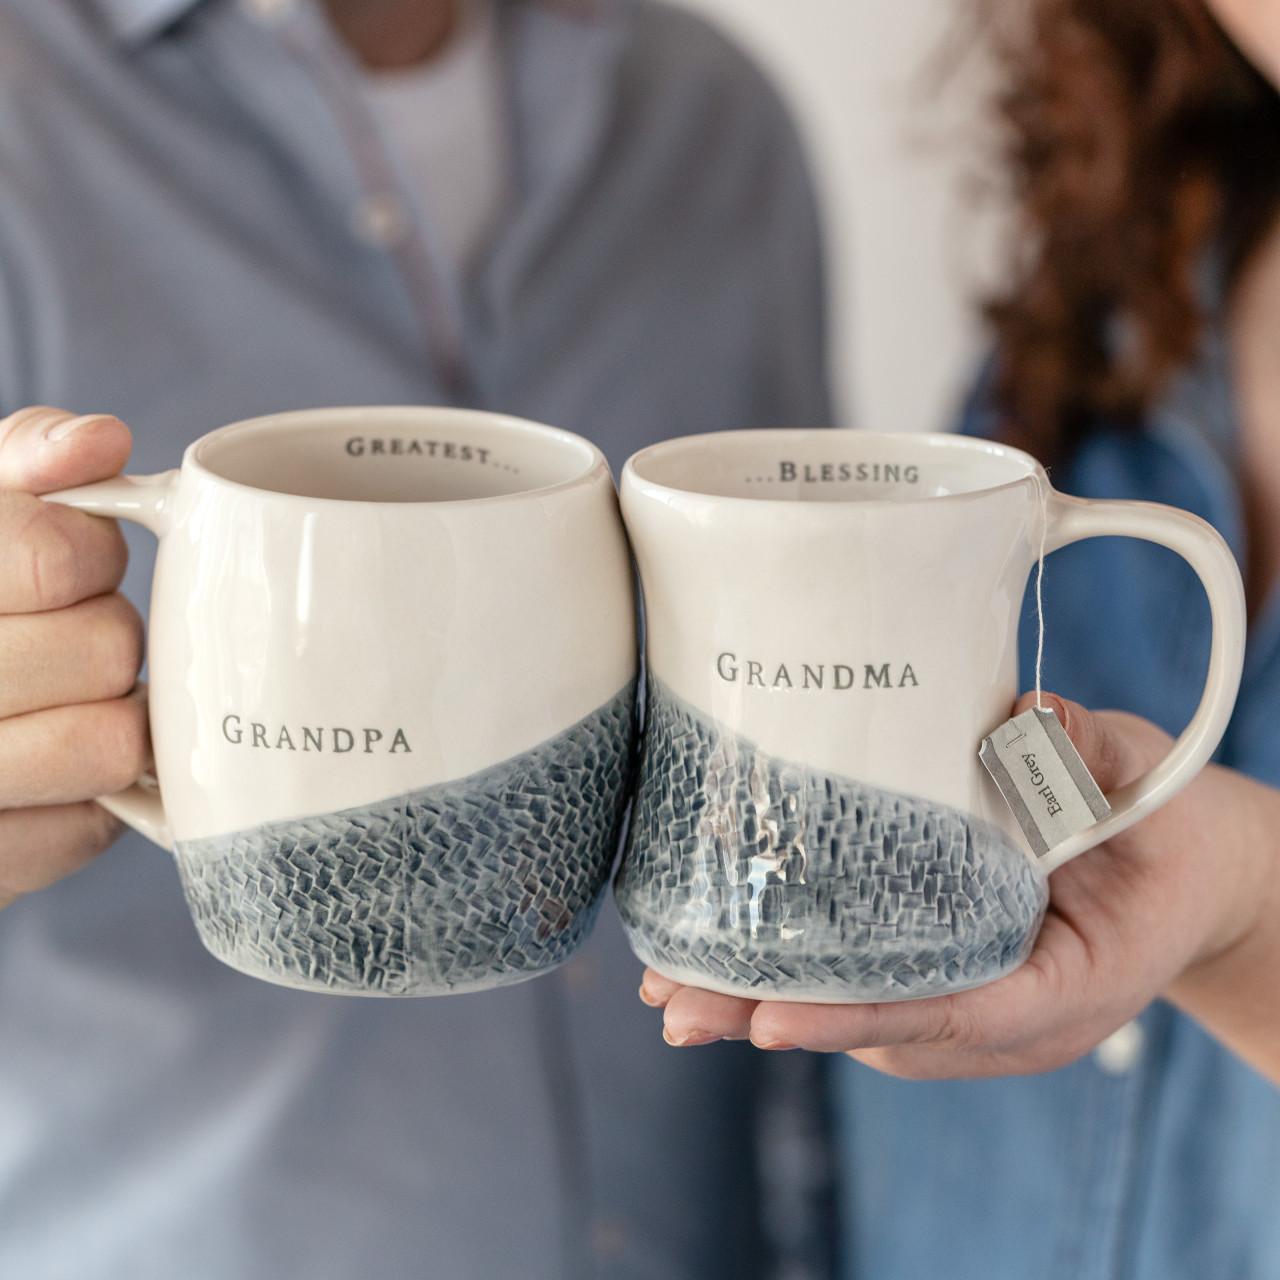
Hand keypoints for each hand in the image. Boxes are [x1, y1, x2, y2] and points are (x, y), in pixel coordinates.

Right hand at [0, 407, 148, 909]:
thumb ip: (20, 459)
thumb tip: (101, 442)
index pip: (58, 556)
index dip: (86, 554)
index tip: (68, 562)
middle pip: (104, 647)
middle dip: (105, 634)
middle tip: (62, 638)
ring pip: (111, 742)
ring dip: (110, 716)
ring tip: (59, 704)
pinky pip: (92, 826)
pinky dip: (87, 798)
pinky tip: (41, 775)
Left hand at [640, 692, 1278, 1078]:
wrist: (1185, 870)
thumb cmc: (1167, 833)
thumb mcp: (1145, 787)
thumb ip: (1091, 756)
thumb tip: (1031, 714)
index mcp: (1062, 988)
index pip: (952, 1013)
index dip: (858, 1017)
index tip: (771, 1020)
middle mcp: (1004, 1011)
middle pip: (879, 1025)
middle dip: (775, 1017)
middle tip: (677, 1008)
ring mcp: (970, 996)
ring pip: (858, 1010)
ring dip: (764, 999)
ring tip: (671, 987)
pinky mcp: (944, 967)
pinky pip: (866, 979)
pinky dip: (795, 969)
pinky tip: (722, 948)